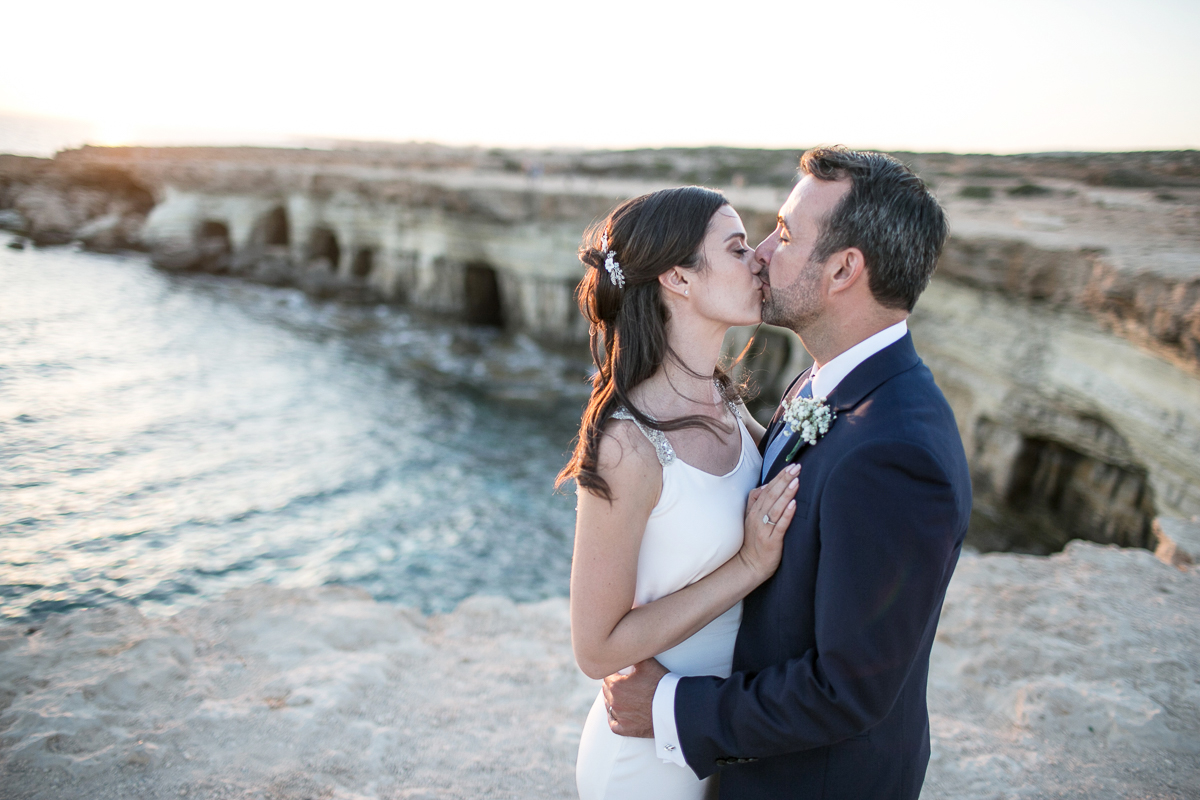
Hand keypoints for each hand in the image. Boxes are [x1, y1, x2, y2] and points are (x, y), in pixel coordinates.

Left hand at [602, 658, 667, 737]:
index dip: (614, 673)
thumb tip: (627, 649)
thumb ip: (633, 656)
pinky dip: (614, 719)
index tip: (620, 672)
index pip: (607, 676)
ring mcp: (619, 717)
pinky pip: (613, 725)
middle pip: (607, 690)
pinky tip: (617, 714)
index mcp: (615, 685)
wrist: (672, 707)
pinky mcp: (626, 729)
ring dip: (613, 700)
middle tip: (623, 682)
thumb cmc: (660, 684)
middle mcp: (614, 702)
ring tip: (622, 696)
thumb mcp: (647, 663)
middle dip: (613, 685)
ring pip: (609, 706)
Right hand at [738, 463, 799, 581]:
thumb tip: (766, 485)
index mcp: (754, 511)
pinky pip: (779, 525)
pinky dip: (786, 514)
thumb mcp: (751, 519)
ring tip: (796, 481)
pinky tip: (793, 505)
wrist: (749, 565)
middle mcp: (757, 517)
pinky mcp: (771, 541)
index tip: (790, 466)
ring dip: (786, 494)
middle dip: (784, 480)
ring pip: (775, 508)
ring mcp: (763, 529)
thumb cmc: (754, 542)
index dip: (779, 477)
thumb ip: (756, 501)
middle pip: (771, 495)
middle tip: (796, 468)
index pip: (767, 489)